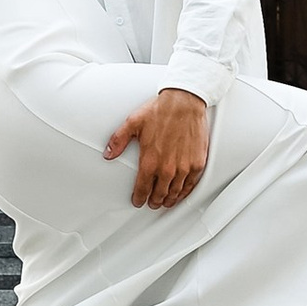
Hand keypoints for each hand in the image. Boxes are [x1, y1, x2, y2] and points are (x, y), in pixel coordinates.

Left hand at [105, 86, 210, 208]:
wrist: (184, 101)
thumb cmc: (161, 110)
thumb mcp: (133, 123)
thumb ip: (119, 140)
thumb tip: (108, 153)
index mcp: (150, 161)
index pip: (142, 189)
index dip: (138, 198)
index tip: (138, 200)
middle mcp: (167, 168)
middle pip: (159, 195)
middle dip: (154, 202)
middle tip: (152, 203)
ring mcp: (184, 167)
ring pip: (175, 193)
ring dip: (169, 200)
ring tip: (165, 202)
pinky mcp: (197, 163)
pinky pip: (191, 185)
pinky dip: (185, 192)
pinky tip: (181, 193)